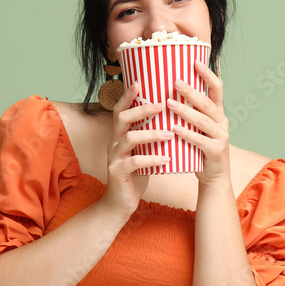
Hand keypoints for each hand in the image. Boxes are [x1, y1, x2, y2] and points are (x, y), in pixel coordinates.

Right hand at [98, 80, 173, 219]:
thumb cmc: (135, 175)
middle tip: (161, 105)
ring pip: (129, 139)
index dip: (128, 95)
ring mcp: (114, 158)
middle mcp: (113, 143)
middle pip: (122, 118)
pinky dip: (152, 159)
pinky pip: (134, 163)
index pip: (120, 110)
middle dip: (141, 110)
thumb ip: (148, 136)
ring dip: (151, 134)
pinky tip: (166, 159)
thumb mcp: (141, 151)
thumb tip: (170, 117)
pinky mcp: (118, 173)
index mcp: (118, 135)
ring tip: (169, 133)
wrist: (121, 203)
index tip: (141, 82)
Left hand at [167, 60, 230, 187]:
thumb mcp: (198, 128)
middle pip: (207, 103)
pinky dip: (187, 134)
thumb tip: (167, 92)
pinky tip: (175, 129)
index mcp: (218, 113)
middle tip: (175, 82)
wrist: (213, 177)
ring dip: (186, 111)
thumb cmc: (200, 149)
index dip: (207, 74)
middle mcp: (222, 122)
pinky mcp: (216, 151)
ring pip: (203, 121)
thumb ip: (190, 112)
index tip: (195, 62)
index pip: (217, 88)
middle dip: (191, 91)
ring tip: (169, 104)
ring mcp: (221, 137)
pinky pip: (200, 141)